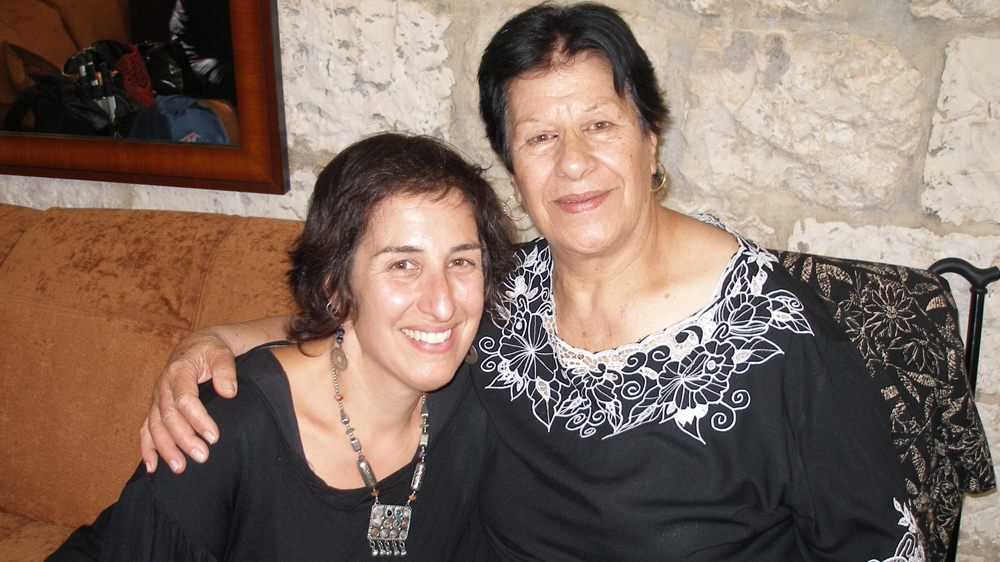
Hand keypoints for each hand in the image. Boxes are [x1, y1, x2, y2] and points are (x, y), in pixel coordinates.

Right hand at [140, 328, 237, 473]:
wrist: (195, 345)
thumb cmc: (211, 350)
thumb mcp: (222, 353)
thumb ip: (226, 370)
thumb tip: (229, 392)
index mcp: (179, 371)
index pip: (185, 399)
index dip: (198, 419)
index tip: (214, 437)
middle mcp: (163, 386)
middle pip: (169, 417)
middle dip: (184, 439)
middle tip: (202, 457)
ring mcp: (156, 398)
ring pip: (155, 426)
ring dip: (166, 449)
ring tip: (180, 468)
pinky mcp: (155, 407)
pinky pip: (146, 429)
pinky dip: (147, 448)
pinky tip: (151, 467)